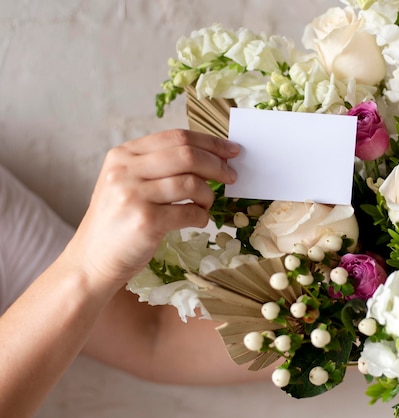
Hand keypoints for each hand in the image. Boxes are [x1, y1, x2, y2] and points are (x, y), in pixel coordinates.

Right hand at [65, 129, 239, 289]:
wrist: (92, 260)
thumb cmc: (118, 221)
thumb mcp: (127, 183)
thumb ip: (158, 166)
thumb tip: (210, 156)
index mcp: (123, 155)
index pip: (176, 137)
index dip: (210, 142)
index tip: (231, 151)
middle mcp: (125, 170)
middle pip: (187, 155)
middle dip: (217, 165)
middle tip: (232, 176)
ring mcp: (133, 195)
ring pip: (191, 183)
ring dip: (209, 195)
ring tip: (206, 205)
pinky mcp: (145, 222)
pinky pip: (190, 213)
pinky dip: (202, 217)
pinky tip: (198, 221)